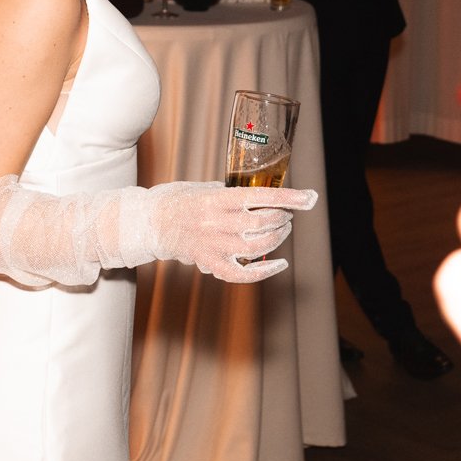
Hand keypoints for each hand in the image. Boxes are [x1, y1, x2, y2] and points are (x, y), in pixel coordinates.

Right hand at [146, 181, 318, 282]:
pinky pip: (243, 273)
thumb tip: (260, 195)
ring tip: (282, 229)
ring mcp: (214, 245)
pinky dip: (264, 271)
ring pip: (259, 245)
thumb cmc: (176, 200)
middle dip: (283, 217)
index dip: (289, 198)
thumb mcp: (203, 186)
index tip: (310, 198)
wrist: (149, 223)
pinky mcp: (210, 263)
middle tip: (287, 213)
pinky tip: (278, 263)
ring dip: (278, 237)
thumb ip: (230, 193)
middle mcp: (217, 222)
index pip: (261, 197)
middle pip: (264, 222)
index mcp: (217, 198)